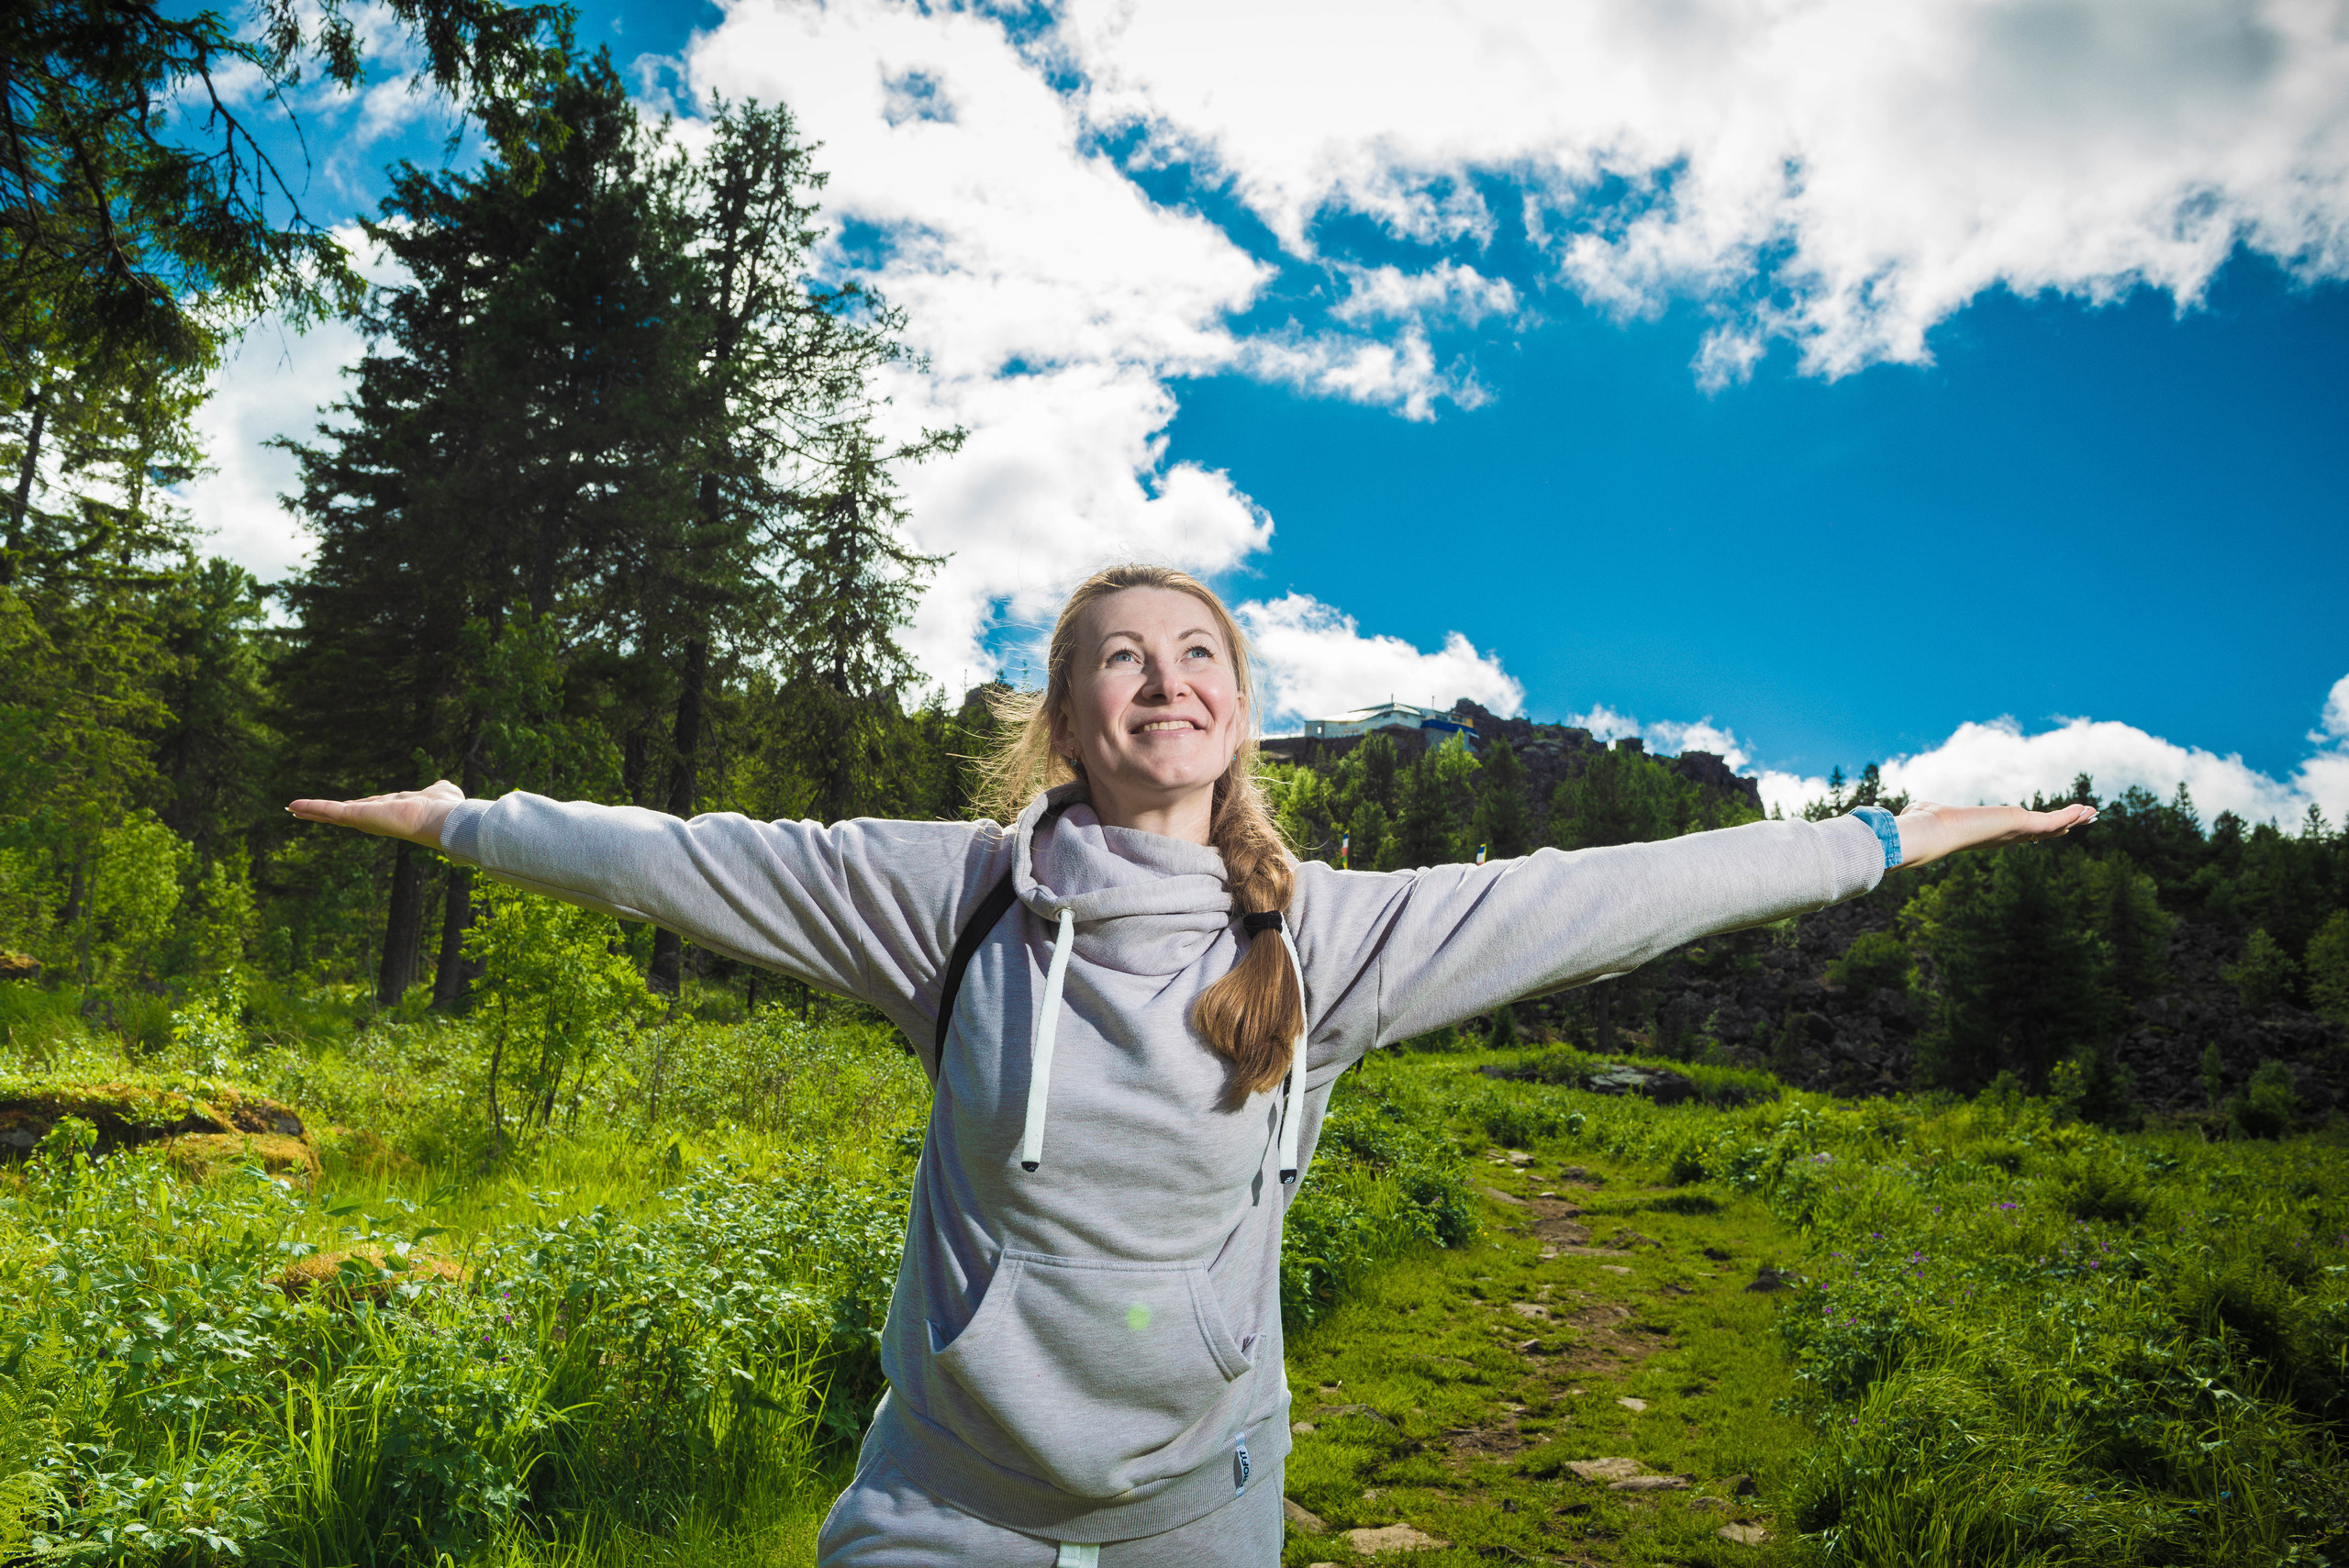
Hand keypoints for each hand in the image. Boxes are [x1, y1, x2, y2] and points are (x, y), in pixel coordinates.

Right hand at [287, 780, 464, 848]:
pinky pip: (329, 810)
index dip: (354, 807)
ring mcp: (365, 819)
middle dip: (325, 813)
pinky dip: (310, 806)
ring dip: (311, 810)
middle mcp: (376, 818)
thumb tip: (441, 787)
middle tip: (306, 812)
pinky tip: (293, 805)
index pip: (368, 809)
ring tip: (292, 809)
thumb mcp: (439, 792)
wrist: (442, 820)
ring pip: (332, 813)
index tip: (344, 808)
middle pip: (344, 814)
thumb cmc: (446, 808)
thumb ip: (437, 790)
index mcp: (392, 812)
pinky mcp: (356, 816)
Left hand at [1891, 800, 2097, 870]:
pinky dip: (2070, 814)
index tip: (2045, 831)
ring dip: (2072, 819)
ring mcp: (2014, 833)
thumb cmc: (1923, 825)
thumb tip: (1908, 810)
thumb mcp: (1925, 813)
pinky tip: (2085, 809)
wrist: (1930, 833)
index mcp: (1985, 834)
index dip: (2033, 832)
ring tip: (2091, 813)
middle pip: (2040, 833)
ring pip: (2051, 827)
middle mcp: (2003, 837)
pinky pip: (2052, 820)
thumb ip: (1921, 811)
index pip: (2016, 834)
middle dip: (2061, 826)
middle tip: (2080, 820)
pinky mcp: (2021, 825)